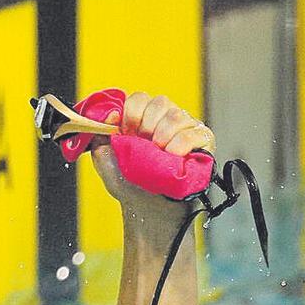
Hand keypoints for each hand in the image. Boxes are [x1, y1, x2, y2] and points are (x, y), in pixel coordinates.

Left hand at [91, 92, 215, 218]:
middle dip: (147, 126)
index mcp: (144, 117)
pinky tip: (173, 156)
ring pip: (176, 116)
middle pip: (160, 102)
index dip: (132, 113)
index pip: (140, 98)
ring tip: (159, 154)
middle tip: (145, 146)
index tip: (127, 132)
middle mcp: (166, 117)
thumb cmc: (129, 182)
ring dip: (162, 136)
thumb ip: (101, 134)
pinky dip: (179, 145)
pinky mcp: (203, 140)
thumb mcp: (105, 158)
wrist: (146, 206)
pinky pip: (192, 133)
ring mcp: (186, 127)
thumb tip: (111, 114)